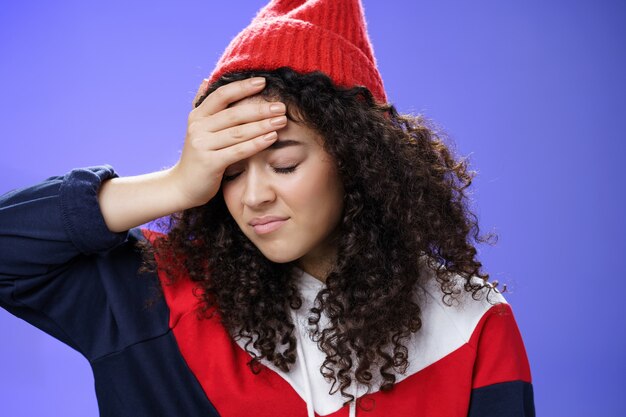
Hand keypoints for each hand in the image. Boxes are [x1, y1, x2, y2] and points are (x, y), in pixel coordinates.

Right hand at [169, 77, 286, 207]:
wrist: (183, 186)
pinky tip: (272, 138)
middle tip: (281, 106)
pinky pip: (238, 151)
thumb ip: (202, 105)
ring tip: (281, 120)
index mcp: (197, 116)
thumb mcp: (197, 128)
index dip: (242, 87)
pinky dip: (256, 143)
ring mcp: (202, 145)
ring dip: (262, 125)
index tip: (263, 82)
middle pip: (234, 114)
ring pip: (238, 132)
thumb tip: (207, 80)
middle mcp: (198, 128)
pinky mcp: (210, 163)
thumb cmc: (198, 156)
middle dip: (260, 109)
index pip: (221, 95)